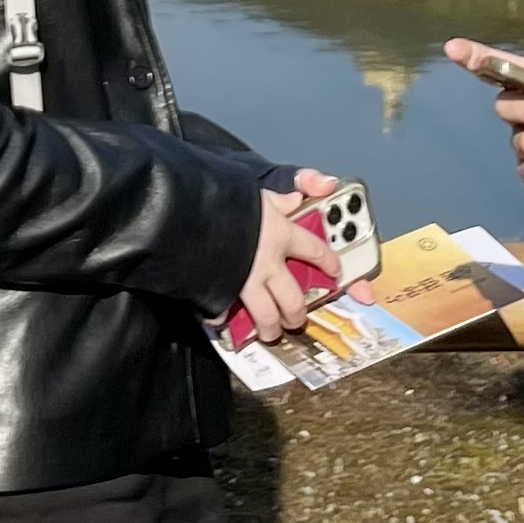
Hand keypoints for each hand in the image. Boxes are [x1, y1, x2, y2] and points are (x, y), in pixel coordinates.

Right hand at [235, 170, 341, 342]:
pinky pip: (225, 312)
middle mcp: (268, 263)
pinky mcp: (221, 293)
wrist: (188, 212)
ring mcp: (245, 282)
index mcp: (280, 234)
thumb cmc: (224, 198)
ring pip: (267, 316)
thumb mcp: (257, 190)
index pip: (314, 250)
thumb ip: (280, 197)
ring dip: (271, 328)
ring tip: (271, 332)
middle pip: (293, 299)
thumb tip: (298, 197)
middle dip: (297, 314)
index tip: (335, 271)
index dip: (327, 261)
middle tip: (296, 319)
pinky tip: (224, 319)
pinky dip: (225, 317)